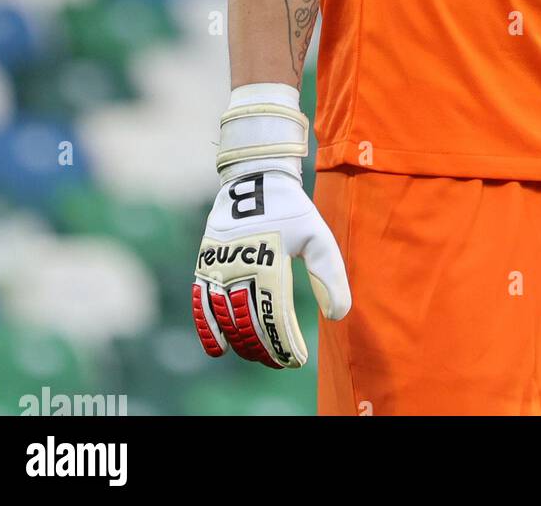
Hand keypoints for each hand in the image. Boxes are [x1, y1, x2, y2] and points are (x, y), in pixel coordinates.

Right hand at [192, 83, 350, 368]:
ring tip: (258, 357)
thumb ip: (329, 274)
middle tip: (281, 361)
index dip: (285, 344)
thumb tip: (339, 315)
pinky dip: (207, 329)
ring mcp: (217, 267)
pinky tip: (218, 350)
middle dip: (265, 348)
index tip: (298, 360)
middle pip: (249, 322)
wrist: (255, 180)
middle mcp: (239, 267)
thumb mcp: (317, 236)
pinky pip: (201, 303)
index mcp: (269, 261)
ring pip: (225, 318)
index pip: (275, 316)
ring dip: (241, 343)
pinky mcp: (204, 264)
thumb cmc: (292, 210)